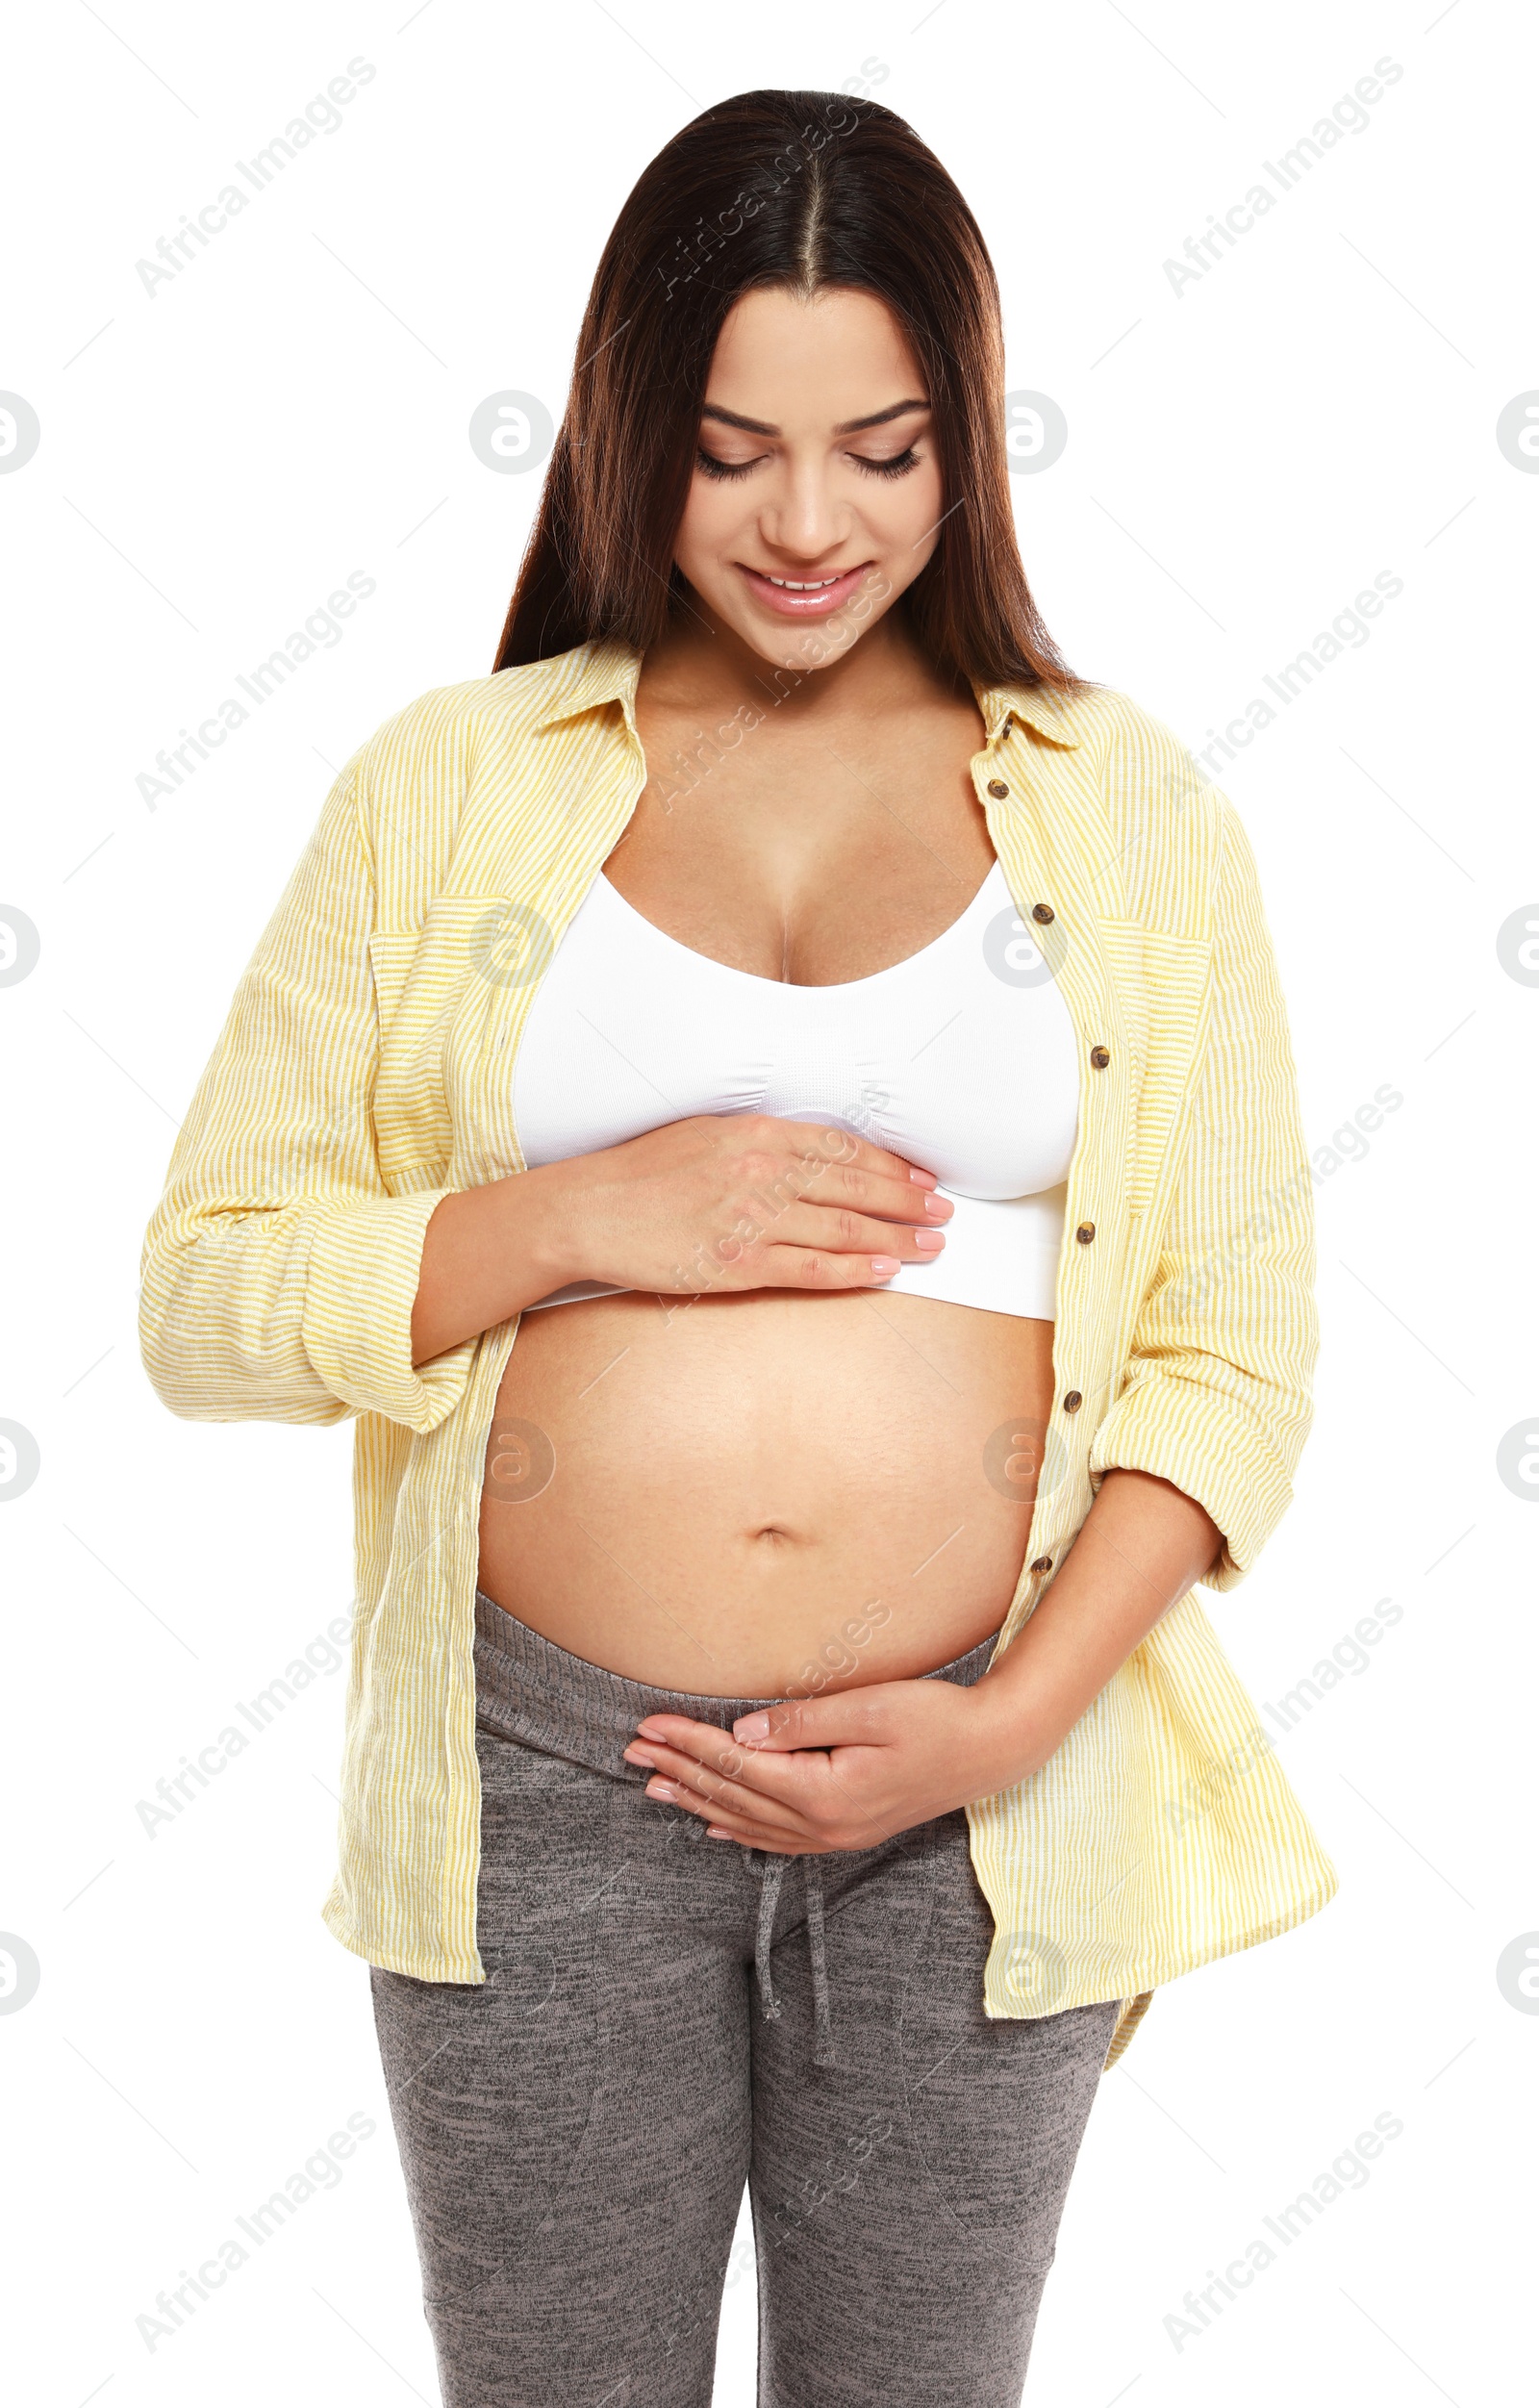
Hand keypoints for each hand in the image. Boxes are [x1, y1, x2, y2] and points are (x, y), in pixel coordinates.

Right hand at [530, 1111, 951, 1297]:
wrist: (588, 1211)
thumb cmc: (641, 1172)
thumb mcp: (705, 1134)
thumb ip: (760, 1141)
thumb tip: (812, 1152)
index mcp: (754, 1133)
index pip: (841, 1148)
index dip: (890, 1165)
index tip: (920, 1177)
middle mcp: (760, 1172)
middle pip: (854, 1187)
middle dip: (907, 1200)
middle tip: (943, 1211)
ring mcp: (750, 1220)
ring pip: (842, 1229)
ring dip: (895, 1238)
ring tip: (930, 1245)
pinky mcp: (737, 1265)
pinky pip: (809, 1269)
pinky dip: (853, 1270)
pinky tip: (884, 1271)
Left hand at [620, 1672, 1032, 1854]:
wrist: (990, 1752)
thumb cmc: (935, 1720)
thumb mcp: (869, 1708)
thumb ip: (802, 1721)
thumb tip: (742, 1731)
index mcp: (824, 1792)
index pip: (737, 1765)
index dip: (689, 1744)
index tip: (648, 1724)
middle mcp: (822, 1825)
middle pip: (733, 1796)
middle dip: (679, 1771)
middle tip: (631, 1750)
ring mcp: (834, 1835)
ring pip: (747, 1820)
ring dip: (697, 1799)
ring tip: (654, 1785)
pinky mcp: (846, 1831)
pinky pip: (776, 1839)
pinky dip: (738, 1829)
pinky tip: (714, 1823)